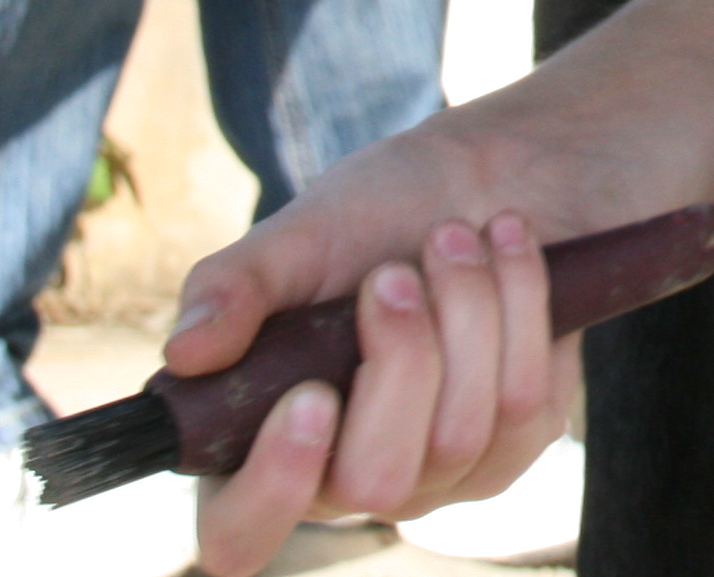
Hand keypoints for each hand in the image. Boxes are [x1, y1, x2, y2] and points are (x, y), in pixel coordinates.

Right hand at [170, 110, 625, 574]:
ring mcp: (439, 473)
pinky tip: (505, 249)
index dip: (274, 490)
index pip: (241, 535)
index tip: (311, 395)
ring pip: (460, 435)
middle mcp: (347, 478)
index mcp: (261, 441)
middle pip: (376, 480)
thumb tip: (186, 354)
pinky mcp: (516, 443)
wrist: (487, 178)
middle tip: (394, 272)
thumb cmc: (376, 216)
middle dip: (400, 358)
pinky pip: (528, 403)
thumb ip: (236, 286)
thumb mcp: (299, 235)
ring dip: (465, 312)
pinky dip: (520, 306)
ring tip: (452, 239)